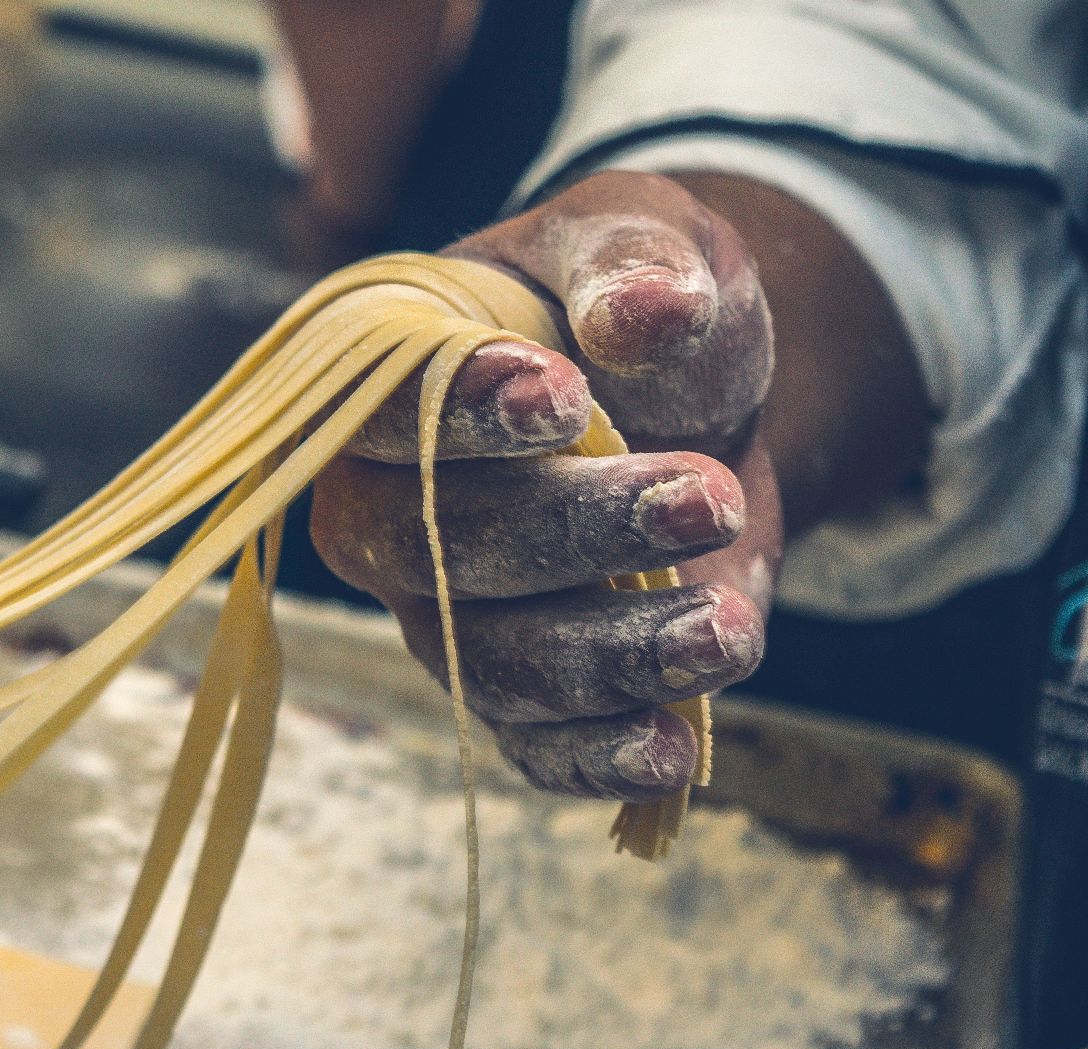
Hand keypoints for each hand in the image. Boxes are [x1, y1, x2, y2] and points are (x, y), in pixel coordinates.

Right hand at [311, 171, 778, 800]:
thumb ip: (632, 256)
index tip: (566, 398)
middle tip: (707, 496)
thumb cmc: (633, 300)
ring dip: (610, 653)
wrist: (696, 397)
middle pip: (433, 550)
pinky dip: (597, 756)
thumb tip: (645, 312)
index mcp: (382, 384)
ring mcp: (440, 610)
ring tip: (726, 626)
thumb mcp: (642, 233)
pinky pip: (531, 745)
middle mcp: (384, 509)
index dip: (460, 418)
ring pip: (490, 662)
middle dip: (572, 533)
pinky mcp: (513, 688)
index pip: (381, 413)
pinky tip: (674, 745)